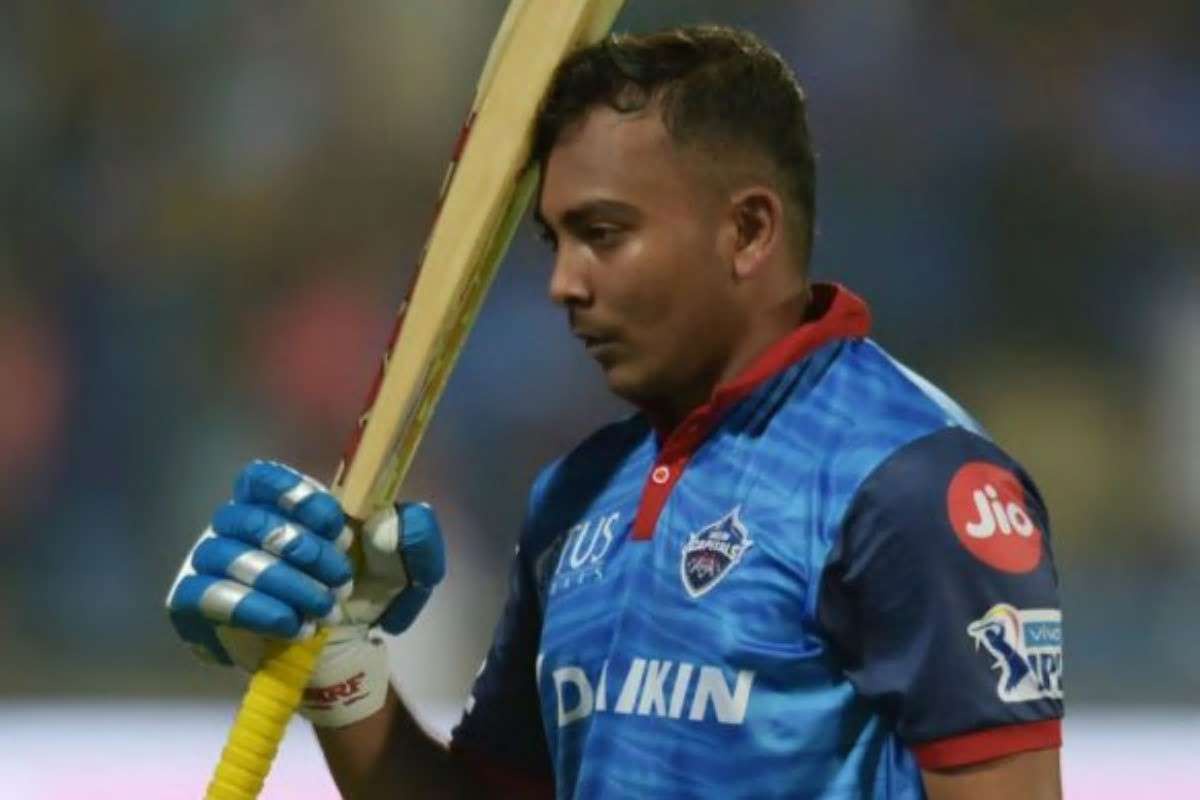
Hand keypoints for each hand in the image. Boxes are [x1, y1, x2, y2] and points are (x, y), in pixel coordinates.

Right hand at [165, 460, 445, 726]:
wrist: (345, 650)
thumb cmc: (365, 594)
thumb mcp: (406, 564)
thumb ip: (413, 535)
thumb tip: (382, 525)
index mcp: (278, 503)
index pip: (260, 478)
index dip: (294, 497)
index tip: (336, 527)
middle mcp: (237, 526)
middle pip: (248, 518)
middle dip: (301, 551)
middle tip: (340, 581)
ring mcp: (211, 563)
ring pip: (228, 557)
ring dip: (284, 584)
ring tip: (324, 610)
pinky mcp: (194, 605)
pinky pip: (203, 596)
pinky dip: (253, 609)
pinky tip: (292, 626)